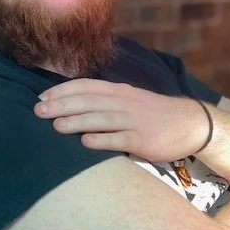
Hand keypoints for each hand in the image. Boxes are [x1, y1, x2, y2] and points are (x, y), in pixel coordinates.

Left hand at [34, 78, 209, 161]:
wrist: (190, 123)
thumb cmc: (154, 113)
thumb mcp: (130, 100)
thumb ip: (106, 101)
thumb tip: (74, 106)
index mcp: (119, 91)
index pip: (85, 86)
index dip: (62, 91)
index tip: (42, 97)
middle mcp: (125, 102)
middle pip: (89, 101)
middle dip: (62, 105)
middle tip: (39, 111)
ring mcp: (134, 120)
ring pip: (102, 118)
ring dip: (77, 121)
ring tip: (56, 126)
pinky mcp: (144, 140)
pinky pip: (120, 139)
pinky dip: (103, 140)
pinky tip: (86, 143)